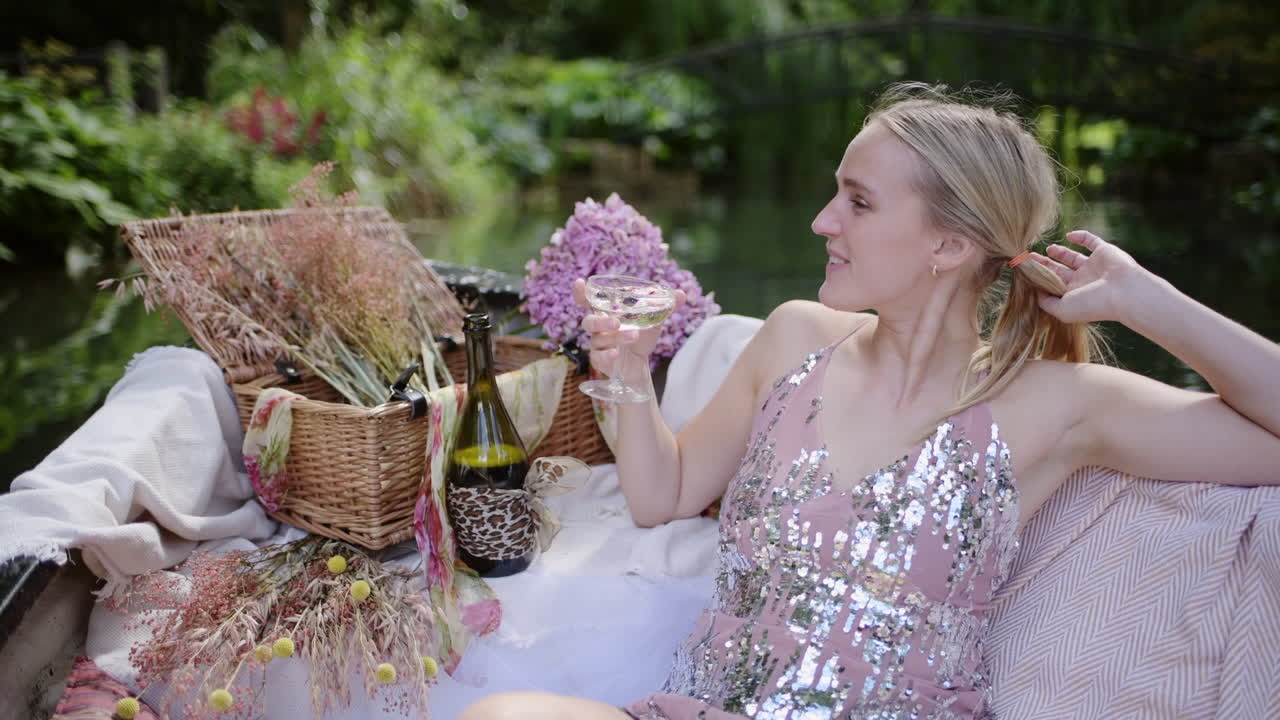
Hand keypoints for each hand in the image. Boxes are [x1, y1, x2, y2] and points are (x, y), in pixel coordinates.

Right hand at [572, 278, 686, 379]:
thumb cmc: (641, 338)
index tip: (579, 282)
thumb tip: (681, 294)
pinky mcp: (600, 360)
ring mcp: (597, 345)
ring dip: (615, 337)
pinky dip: (607, 355)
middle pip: (588, 322)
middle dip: (601, 321)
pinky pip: (598, 357)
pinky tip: (617, 353)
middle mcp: (598, 329)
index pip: (587, 302)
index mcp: (606, 314)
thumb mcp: (653, 321)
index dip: (581, 293)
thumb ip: (665, 307)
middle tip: (617, 322)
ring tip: (634, 336)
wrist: (640, 364)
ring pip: (598, 339)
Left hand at [1031, 230, 1147, 324]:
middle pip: (1059, 271)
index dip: (1039, 277)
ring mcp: (1094, 266)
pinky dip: (1081, 236)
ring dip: (1060, 252)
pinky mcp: (1104, 251)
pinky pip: (1091, 241)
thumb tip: (1036, 293)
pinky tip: (1069, 236)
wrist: (1124, 292)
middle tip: (1030, 257)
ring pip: (1073, 257)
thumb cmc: (1093, 304)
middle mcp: (1084, 281)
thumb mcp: (1062, 309)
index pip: (1053, 285)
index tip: (1024, 270)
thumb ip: (1047, 303)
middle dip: (1045, 264)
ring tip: (1048, 248)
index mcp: (1074, 295)